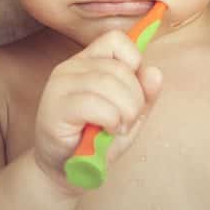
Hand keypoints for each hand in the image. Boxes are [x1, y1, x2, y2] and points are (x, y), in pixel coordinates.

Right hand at [32, 29, 163, 196]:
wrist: (68, 170)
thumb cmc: (98, 138)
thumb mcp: (130, 114)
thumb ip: (145, 93)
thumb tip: (155, 73)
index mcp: (88, 60)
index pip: (116, 39)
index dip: (134, 63)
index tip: (134, 91)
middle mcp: (71, 66)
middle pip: (119, 68)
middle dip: (135, 98)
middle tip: (128, 121)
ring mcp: (60, 84)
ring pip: (109, 84)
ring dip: (125, 112)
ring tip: (118, 128)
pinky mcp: (55, 107)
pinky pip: (95, 104)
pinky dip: (111, 120)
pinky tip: (106, 132)